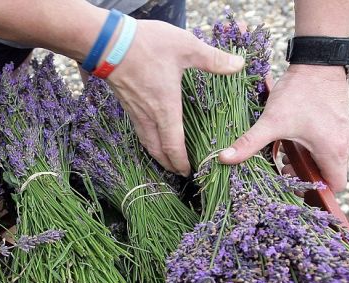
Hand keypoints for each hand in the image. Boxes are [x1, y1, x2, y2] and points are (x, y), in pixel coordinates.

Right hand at [106, 20, 244, 175]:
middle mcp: (148, 116)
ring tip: (166, 159)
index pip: (173, 146)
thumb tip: (239, 65)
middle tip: (180, 172)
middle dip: (169, 164)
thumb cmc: (147, 46)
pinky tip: (153, 134)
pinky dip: (148, 140)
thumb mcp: (186, 47)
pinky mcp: (127, 104)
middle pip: (157, 150)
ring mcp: (135, 111)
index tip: (189, 171)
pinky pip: (139, 130)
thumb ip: (213, 59)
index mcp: (165, 109)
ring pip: (146, 142)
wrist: (109, 43)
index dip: (181, 162)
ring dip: (157, 154)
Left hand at [219, 64, 348, 191]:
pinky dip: (311, 150)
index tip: (293, 184)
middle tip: (283, 170)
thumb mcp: (272, 121)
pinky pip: (328, 147)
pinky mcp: (339, 124)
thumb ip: (249, 143)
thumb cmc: (299, 92)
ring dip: (306, 163)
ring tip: (284, 157)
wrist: (318, 61)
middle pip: (329, 175)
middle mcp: (344, 145)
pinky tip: (291, 143)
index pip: (335, 186)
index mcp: (333, 150)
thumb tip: (224, 158)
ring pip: (327, 161)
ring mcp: (344, 134)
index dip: (315, 191)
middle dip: (305, 177)